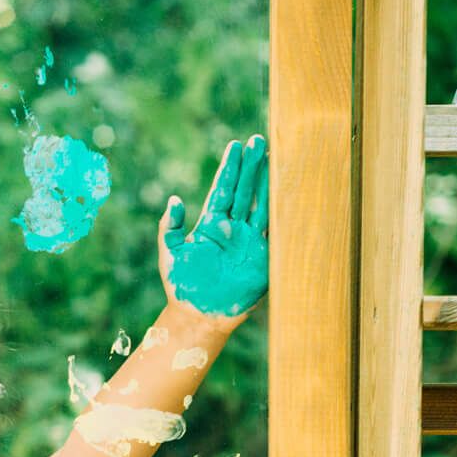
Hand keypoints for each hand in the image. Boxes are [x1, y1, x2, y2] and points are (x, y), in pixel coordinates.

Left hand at [159, 135, 268, 321]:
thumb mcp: (170, 255)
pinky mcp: (263, 257)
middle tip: (258, 141)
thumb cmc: (182, 287)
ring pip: (261, 205)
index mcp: (211, 224)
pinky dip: (281, 213)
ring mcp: (250, 241)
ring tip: (275, 158)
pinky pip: (274, 232)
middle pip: (245, 191)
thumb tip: (173, 200)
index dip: (230, 168)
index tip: (235, 145)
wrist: (200, 315)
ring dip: (268, 183)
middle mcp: (233, 228)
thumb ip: (168, 228)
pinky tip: (288, 193)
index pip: (223, 189)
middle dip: (252, 167)